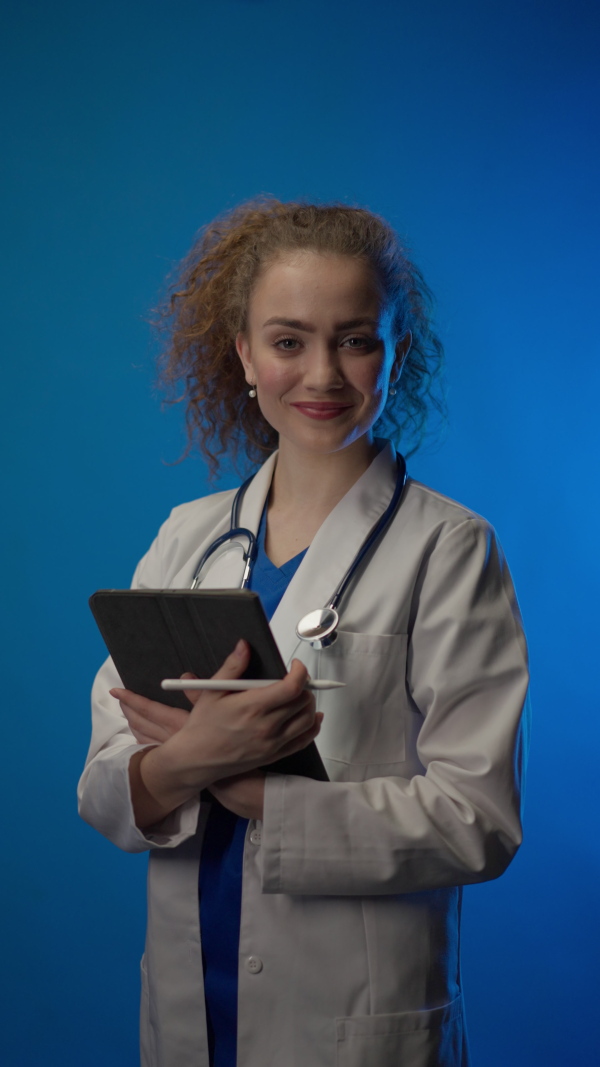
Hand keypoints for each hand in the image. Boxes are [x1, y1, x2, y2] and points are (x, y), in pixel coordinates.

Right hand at [110, 640, 321, 824]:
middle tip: (296, 679)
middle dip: (304, 685)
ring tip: (301, 695)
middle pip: (302, 701)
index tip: (295, 666)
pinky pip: (304, 741)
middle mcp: (266, 727)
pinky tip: (312, 718)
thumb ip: (233, 666)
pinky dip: (313, 727)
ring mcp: (272, 743)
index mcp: (252, 707)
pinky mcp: (274, 755)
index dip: (300, 672)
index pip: (291, 686)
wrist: (196, 759)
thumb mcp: (213, 691)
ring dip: (309, 704)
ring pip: (307, 720)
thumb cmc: (203, 727)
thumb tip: (244, 646)